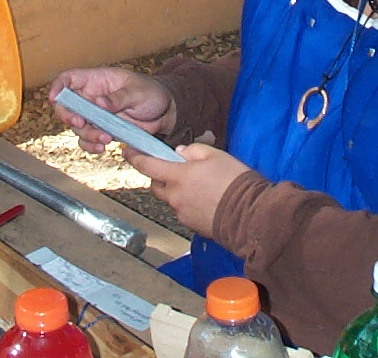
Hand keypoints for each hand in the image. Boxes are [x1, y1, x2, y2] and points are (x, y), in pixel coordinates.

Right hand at [48, 68, 175, 154]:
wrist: (164, 113)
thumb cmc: (152, 93)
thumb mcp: (138, 92)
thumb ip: (118, 98)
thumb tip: (99, 102)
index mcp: (97, 80)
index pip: (69, 78)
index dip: (58, 87)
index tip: (55, 98)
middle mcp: (91, 97)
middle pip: (66, 105)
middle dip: (68, 116)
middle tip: (81, 122)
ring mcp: (95, 115)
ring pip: (77, 126)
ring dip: (87, 134)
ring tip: (106, 138)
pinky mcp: (101, 130)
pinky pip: (87, 140)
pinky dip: (90, 145)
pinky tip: (102, 148)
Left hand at [126, 144, 250, 236]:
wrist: (249, 215)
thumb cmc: (234, 182)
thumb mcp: (216, 155)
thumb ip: (193, 151)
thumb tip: (180, 153)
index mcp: (178, 176)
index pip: (147, 165)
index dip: (135, 157)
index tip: (127, 151)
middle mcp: (175, 196)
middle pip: (157, 186)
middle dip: (160, 177)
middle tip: (175, 169)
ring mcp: (182, 213)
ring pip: (172, 200)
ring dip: (178, 192)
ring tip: (200, 186)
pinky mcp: (192, 226)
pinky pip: (184, 212)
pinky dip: (189, 205)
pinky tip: (207, 201)